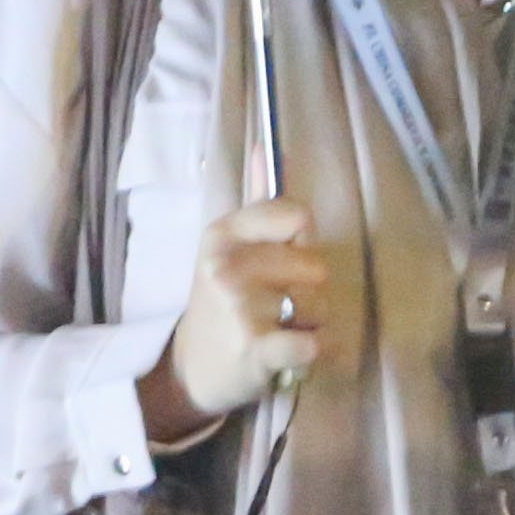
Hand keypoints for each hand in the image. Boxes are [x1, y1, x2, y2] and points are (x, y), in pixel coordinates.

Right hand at [144, 199, 330, 438]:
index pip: (298, 216)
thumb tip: (265, 147)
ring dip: (309, 322)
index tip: (280, 261)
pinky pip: (313, 342)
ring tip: (277, 329)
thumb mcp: (229, 246)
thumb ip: (257, 200)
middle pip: (317, 265)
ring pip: (319, 304)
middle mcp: (227, 265)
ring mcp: (240, 307)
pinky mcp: (256, 349)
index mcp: (223, 233)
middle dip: (308, 290)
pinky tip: (289, 353)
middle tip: (275, 306)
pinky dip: (311, 351)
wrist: (194, 367)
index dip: (302, 243)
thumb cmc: (223, 301)